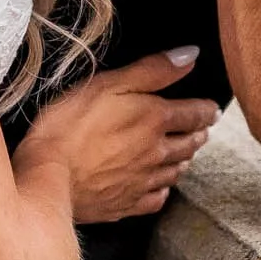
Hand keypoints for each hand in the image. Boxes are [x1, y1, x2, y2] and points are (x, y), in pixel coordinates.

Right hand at [17, 47, 220, 222]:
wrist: (48, 179)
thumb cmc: (69, 126)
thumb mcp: (107, 84)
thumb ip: (151, 71)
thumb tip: (190, 55)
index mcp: (154, 120)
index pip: (194, 114)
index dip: (206, 109)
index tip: (212, 109)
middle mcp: (156, 153)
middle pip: (189, 144)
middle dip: (198, 134)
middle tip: (201, 129)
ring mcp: (142, 182)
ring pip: (175, 171)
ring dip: (183, 160)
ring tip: (185, 155)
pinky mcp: (125, 204)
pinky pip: (155, 199)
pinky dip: (162, 191)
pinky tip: (159, 188)